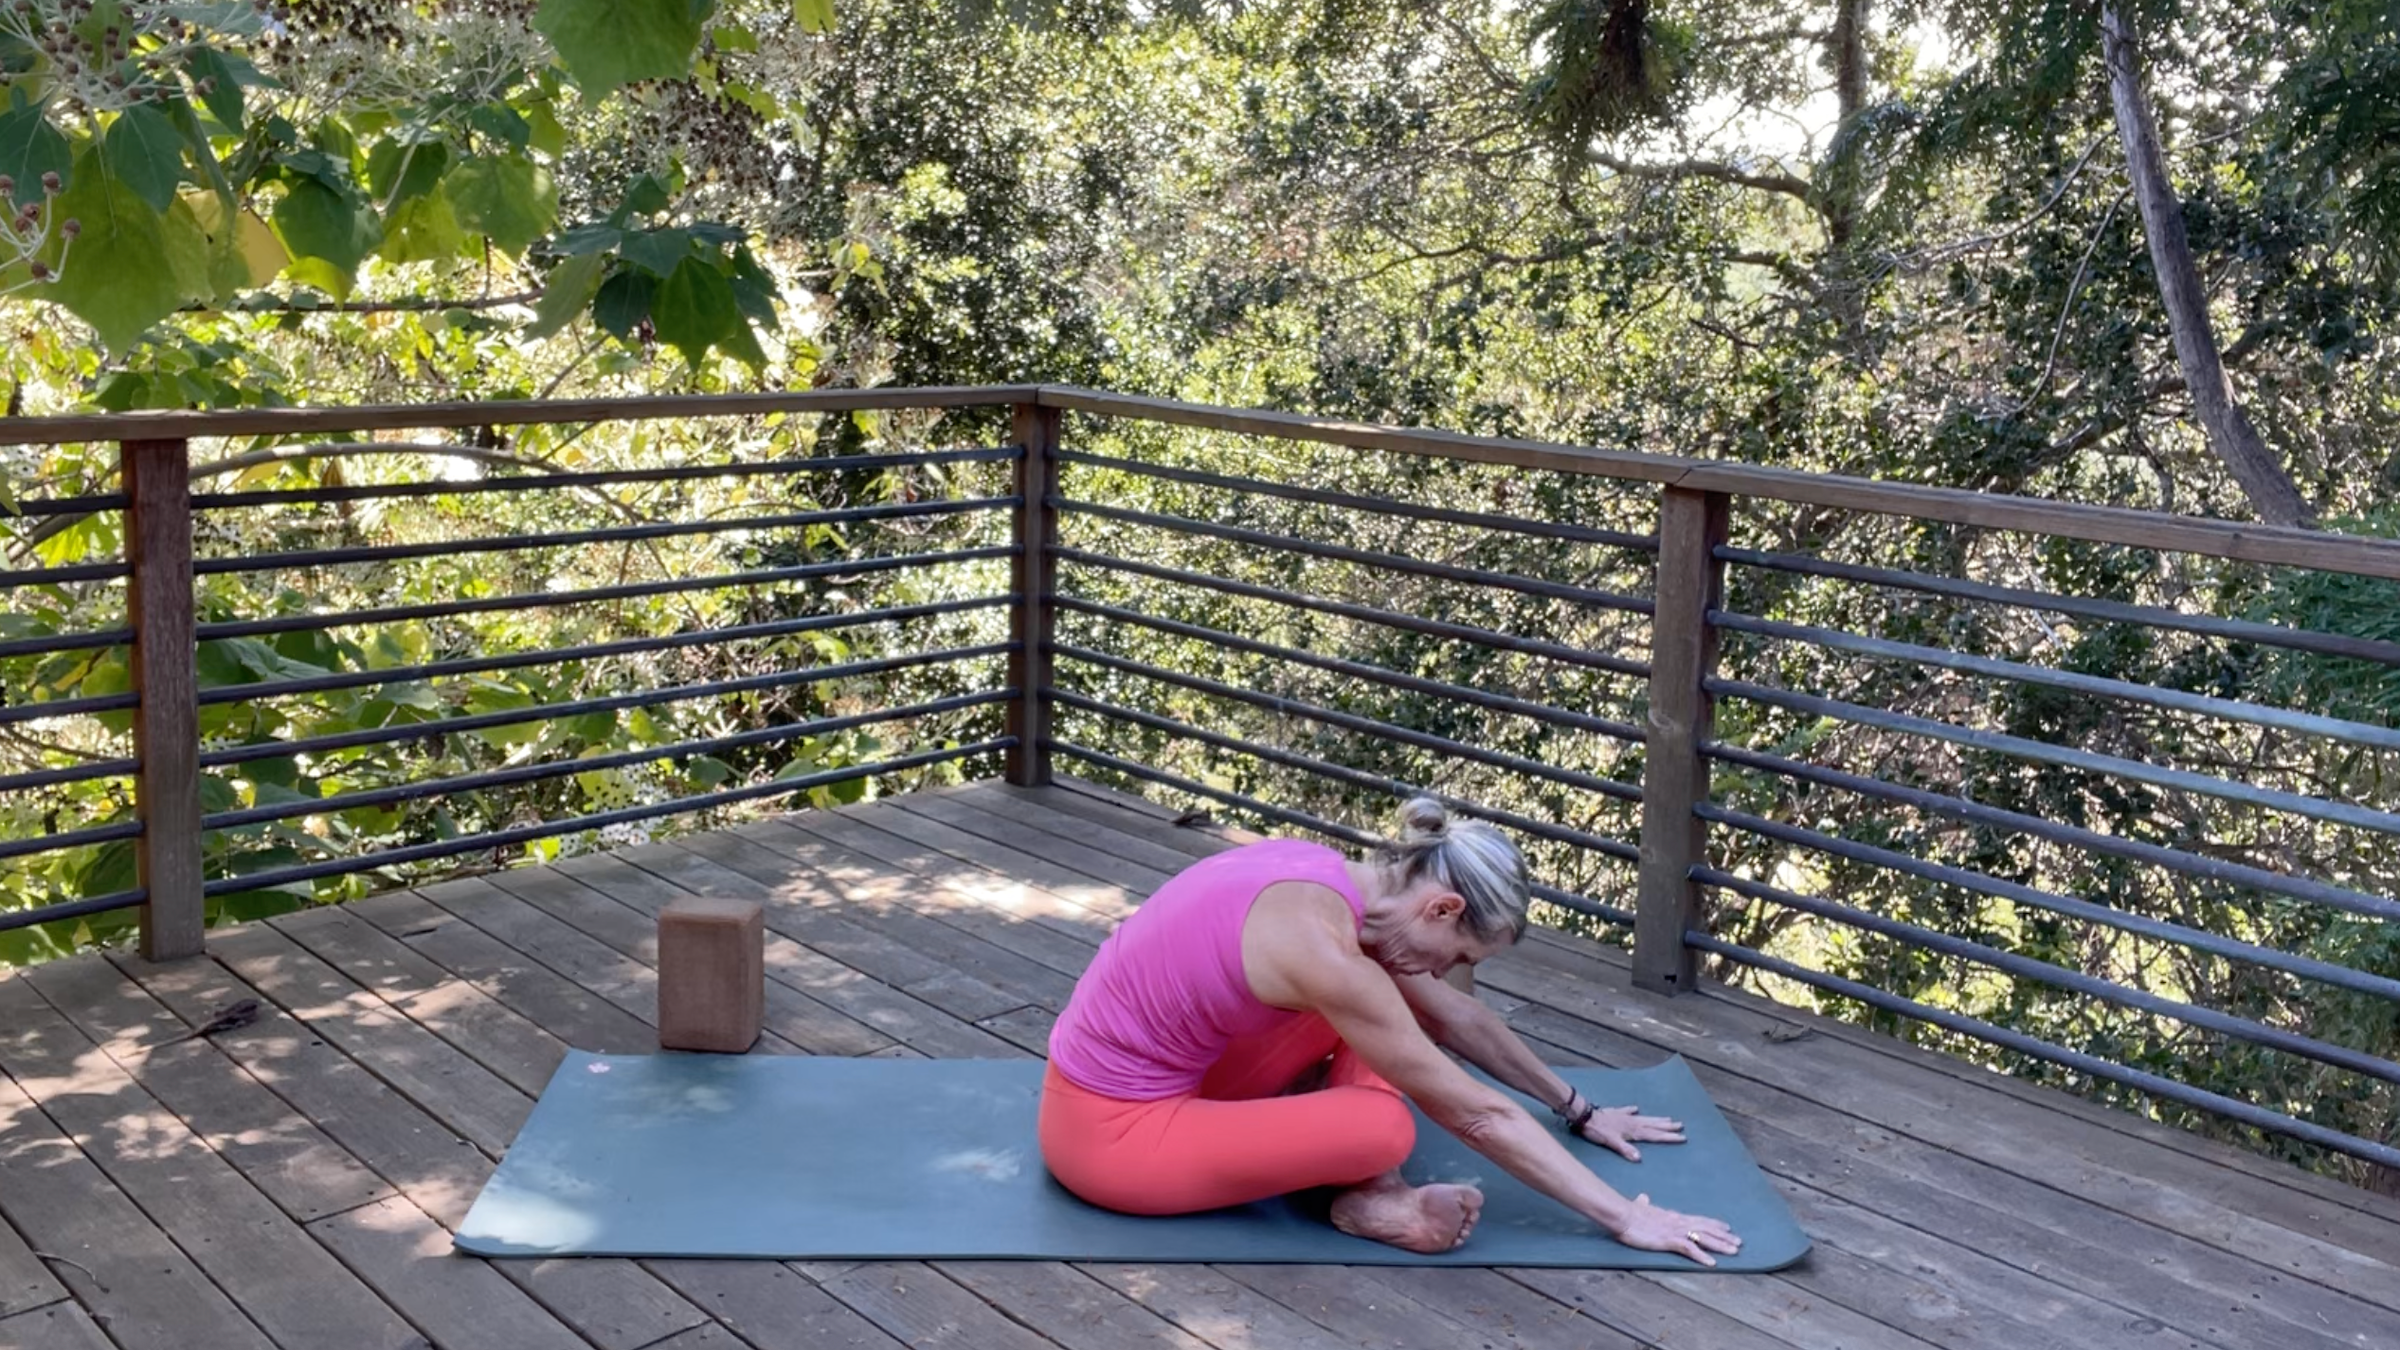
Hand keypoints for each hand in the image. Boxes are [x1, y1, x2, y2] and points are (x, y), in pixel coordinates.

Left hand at [1576, 1104, 1685, 1161]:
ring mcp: (1625, 1117)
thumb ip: (1625, 1150)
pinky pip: (1628, 1111)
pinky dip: (1633, 1110)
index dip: (1668, 1137)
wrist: (1584, 1116)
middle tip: (1681, 1125)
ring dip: (1656, 1119)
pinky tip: (1637, 1108)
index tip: (1682, 1137)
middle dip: (1667, 1127)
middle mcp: (1632, 1123)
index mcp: (1633, 1131)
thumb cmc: (1598, 1131)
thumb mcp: (1612, 1143)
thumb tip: (1639, 1158)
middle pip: (1653, 1125)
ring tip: (1668, 1118)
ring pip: (1645, 1118)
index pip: (1654, 1135)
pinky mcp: (1616, 1113)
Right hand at [1610, 1194, 1741, 1266]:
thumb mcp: (1640, 1206)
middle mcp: (1679, 1222)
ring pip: (1703, 1238)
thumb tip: (1643, 1197)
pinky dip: (1701, 1256)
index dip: (1714, 1224)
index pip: (1698, 1220)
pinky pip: (1689, 1249)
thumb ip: (1644, 1203)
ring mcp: (1675, 1231)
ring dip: (1720, 1245)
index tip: (1727, 1228)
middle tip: (1739, 1242)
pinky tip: (1712, 1263)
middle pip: (1706, 1229)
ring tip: (1734, 1252)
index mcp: (1673, 1216)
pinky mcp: (1669, 1240)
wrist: (1622, 1214)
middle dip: (1724, 1237)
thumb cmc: (1629, 1212)